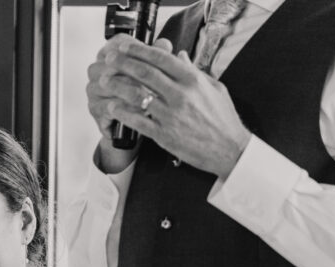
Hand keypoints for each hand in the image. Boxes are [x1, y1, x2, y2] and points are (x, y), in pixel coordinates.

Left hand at [93, 35, 250, 178]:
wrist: (229, 150)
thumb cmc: (222, 118)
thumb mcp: (214, 88)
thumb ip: (194, 71)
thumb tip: (179, 55)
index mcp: (193, 80)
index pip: (162, 58)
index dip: (140, 50)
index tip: (125, 48)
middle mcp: (181, 95)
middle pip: (145, 73)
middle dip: (123, 64)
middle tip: (109, 60)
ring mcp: (171, 115)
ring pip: (137, 95)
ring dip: (117, 86)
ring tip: (105, 82)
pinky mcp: (164, 135)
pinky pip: (138, 121)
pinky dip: (123, 113)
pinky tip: (112, 107)